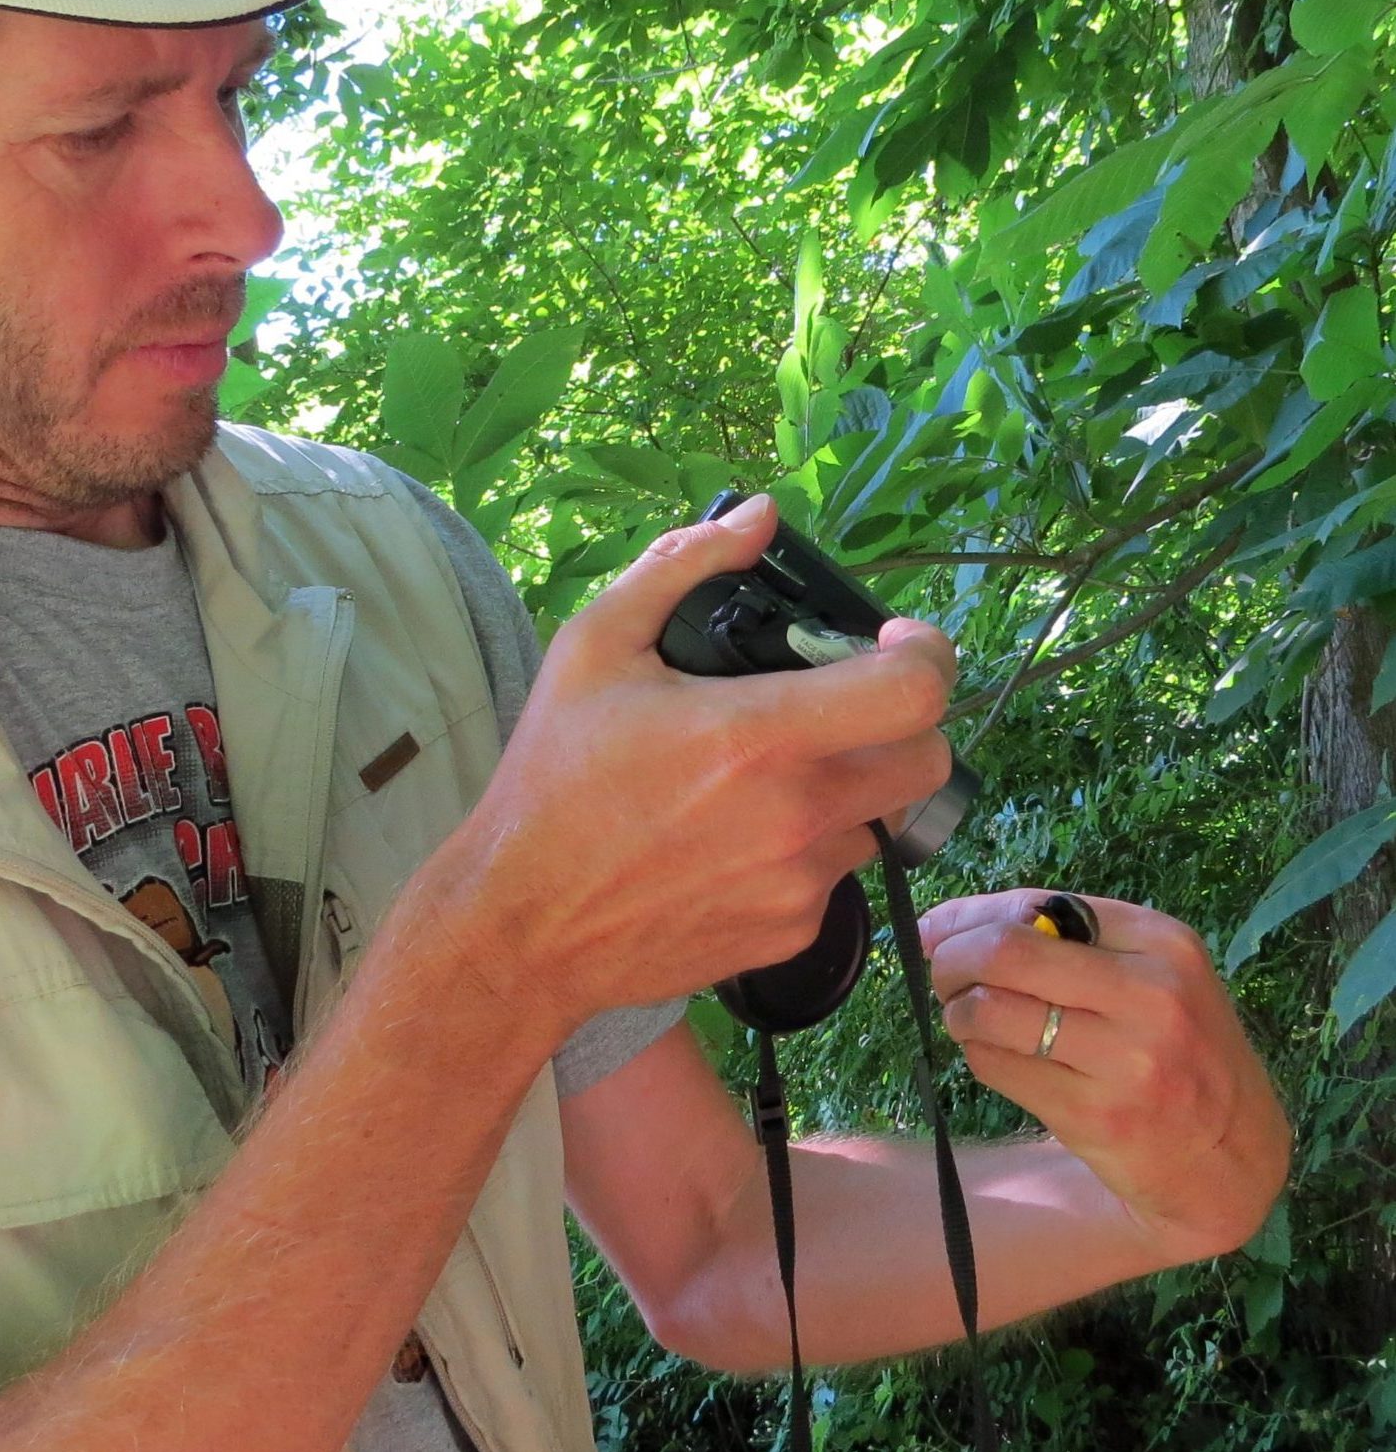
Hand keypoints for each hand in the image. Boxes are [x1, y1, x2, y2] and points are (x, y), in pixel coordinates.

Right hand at [445, 496, 960, 1036]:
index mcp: (758, 736)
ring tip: (766, 778)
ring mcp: (801, 885)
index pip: (914, 693)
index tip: (890, 641)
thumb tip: (762, 515)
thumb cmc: (553, 778)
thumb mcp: (594, 649)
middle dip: (902, 721)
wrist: (522, 926)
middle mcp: (799, 815)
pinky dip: (806, 848)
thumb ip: (682, 567)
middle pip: (928, 761)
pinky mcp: (791, 936)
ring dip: (849, 788)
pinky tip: (735, 838)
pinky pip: (835, 876)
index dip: (925, 653)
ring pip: (880, 820)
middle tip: (840, 705)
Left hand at [920, 890, 1291, 1261]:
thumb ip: (1056, 935)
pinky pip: (996, 1067)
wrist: (1230, 1151)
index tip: (937, 931)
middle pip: (1004, 953)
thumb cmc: (1172, 1042)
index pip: (1034, 907)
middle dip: (951, 960)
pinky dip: (979, 1056)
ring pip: (988, 1013)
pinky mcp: (1096, 1117)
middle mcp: (1151, 997)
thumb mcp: (1144, 970)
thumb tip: (940, 924)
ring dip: (958, 1013)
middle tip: (944, 976)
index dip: (968, 917)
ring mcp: (1127, 1062)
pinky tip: (1002, 1058)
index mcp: (1161, 942)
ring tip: (972, 1020)